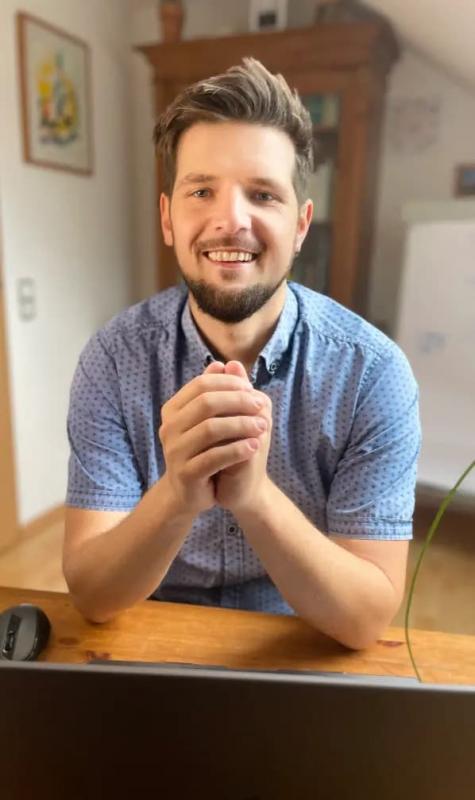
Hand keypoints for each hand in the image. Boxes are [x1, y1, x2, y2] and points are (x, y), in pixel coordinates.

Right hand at [158, 367, 267, 515]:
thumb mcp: (210, 420)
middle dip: (238, 401)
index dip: (229, 384)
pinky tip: (255, 446)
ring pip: (210, 429)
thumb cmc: (203, 451)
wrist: (189, 493)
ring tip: (263, 426)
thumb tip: (227, 364)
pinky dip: (237, 449)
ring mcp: (174, 451)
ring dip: (241, 424)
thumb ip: (216, 393)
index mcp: (173, 410)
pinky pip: (214, 457)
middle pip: (206, 403)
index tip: (252, 390)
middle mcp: (169, 428)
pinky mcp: (186, 474)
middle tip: (261, 405)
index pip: (201, 385)